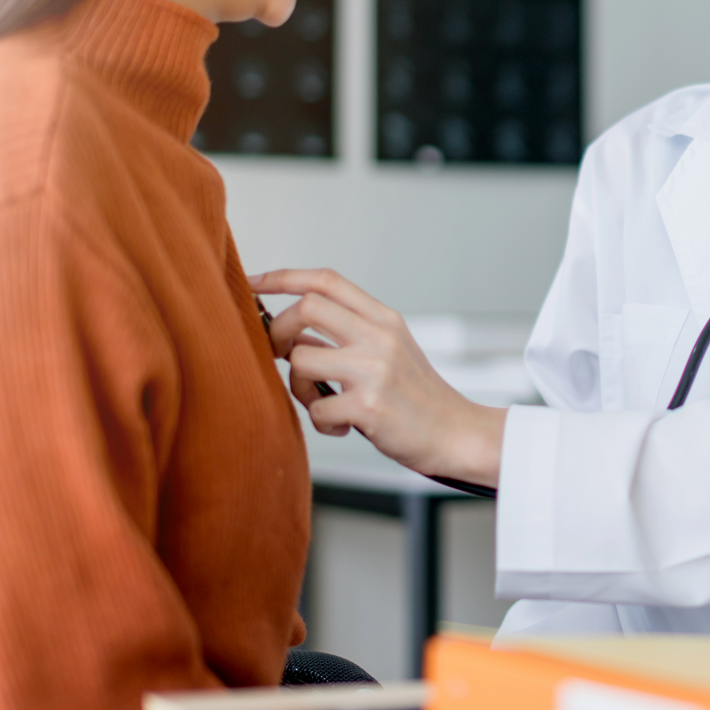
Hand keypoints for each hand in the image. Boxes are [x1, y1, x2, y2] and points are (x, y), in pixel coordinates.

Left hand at [249, 268, 505, 488]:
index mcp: (384, 319)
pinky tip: (344, 426)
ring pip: (301, 360)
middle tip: (279, 357)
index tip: (253, 283)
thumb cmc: (417, 396)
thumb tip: (290, 329)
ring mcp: (374, 369)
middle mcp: (380, 336)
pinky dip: (322, 422)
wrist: (456, 432)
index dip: (283, 277)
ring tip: (322, 402)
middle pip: (306, 308)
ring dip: (299, 387)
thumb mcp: (392, 349)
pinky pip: (316, 408)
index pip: (327, 280)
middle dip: (278, 332)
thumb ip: (351, 332)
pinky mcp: (368, 405)